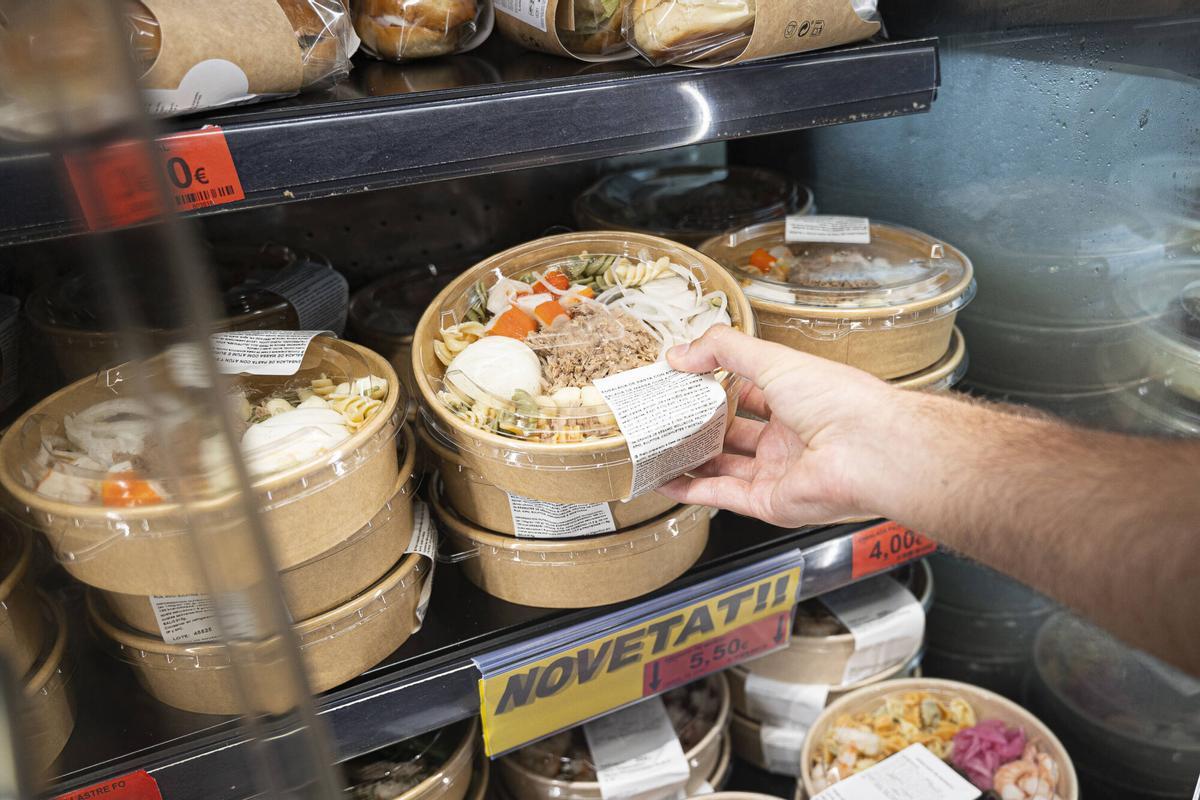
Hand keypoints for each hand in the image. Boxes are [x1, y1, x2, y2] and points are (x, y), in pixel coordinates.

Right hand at [658, 325, 903, 526]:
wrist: (868, 450)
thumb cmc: (839, 401)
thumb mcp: (774, 360)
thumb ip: (725, 350)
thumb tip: (680, 353)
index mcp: (795, 400)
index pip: (747, 393)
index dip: (714, 386)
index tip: (680, 381)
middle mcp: (787, 438)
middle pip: (732, 433)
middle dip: (698, 426)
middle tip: (663, 416)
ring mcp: (777, 471)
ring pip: (723, 467)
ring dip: (691, 460)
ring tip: (656, 448)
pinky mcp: (769, 501)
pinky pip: (723, 496)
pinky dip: (692, 490)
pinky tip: (667, 481)